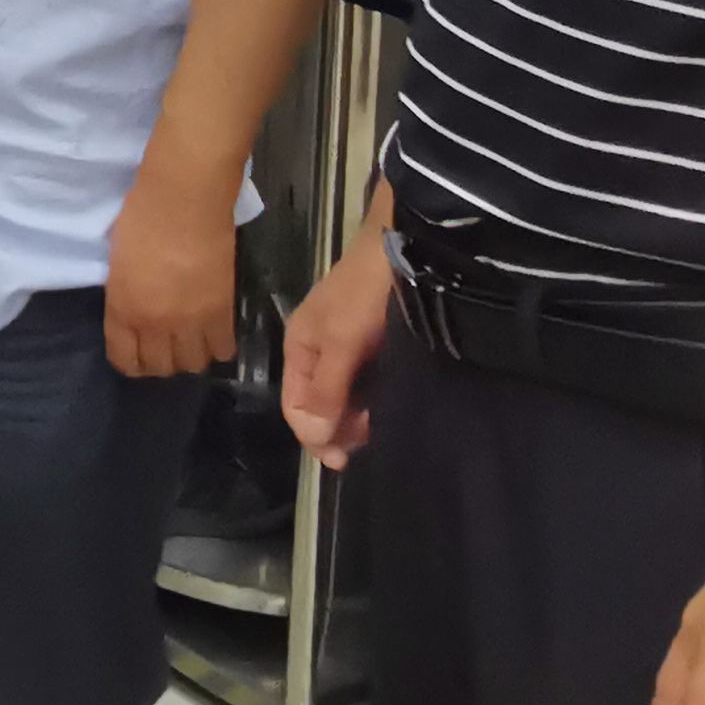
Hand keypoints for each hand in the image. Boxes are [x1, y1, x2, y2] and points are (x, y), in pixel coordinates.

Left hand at [105, 174, 242, 377]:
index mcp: (121, 310)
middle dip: (161, 362)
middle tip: (166, 345)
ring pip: (193, 365)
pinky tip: (214, 332)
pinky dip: (218, 346)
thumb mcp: (117, 262)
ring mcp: (190, 322)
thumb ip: (124, 294)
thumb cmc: (141, 216)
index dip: (131, 362)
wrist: (183, 198)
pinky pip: (223, 349)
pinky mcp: (221, 312)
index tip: (137, 353)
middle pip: (161, 368)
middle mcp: (154, 325)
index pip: (125, 360)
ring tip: (191, 340)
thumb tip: (134, 308)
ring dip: (190, 356)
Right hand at [279, 232, 393, 465]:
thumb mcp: (341, 340)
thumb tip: (314, 438)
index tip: (345, 459)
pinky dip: (377, 397)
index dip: (316, 436)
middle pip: (319, 405)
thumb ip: (325, 388)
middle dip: (339, 428)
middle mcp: (319, 350)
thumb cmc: (367, 292)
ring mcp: (348, 346)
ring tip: (386, 421)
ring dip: (361, 415)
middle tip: (372, 438)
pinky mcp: (375, 342)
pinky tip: (394, 401)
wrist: (408, 244)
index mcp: (299, 347)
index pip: (295, 407)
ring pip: (346, 395)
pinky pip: (368, 382)